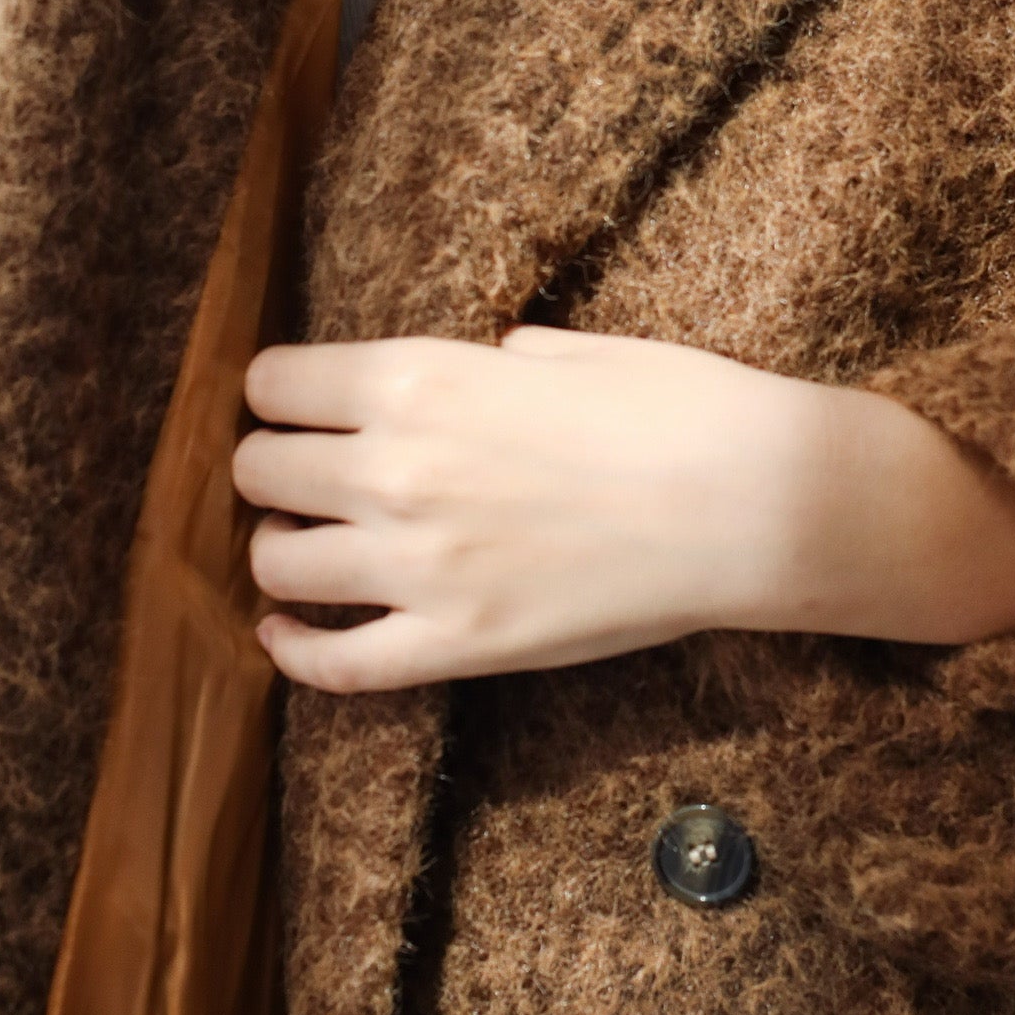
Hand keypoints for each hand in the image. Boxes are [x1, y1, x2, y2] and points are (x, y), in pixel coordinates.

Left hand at [234, 325, 1014, 693]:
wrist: (754, 502)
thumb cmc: (678, 408)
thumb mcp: (571, 349)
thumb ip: (499, 358)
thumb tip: (486, 361)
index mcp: (419, 376)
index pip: (274, 384)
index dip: (276, 395)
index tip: (293, 406)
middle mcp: (396, 468)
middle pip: (260, 471)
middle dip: (273, 470)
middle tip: (302, 477)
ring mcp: (421, 566)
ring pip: (276, 565)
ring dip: (281, 553)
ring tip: (309, 547)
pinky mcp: (457, 646)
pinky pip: (335, 664)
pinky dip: (294, 651)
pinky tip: (286, 633)